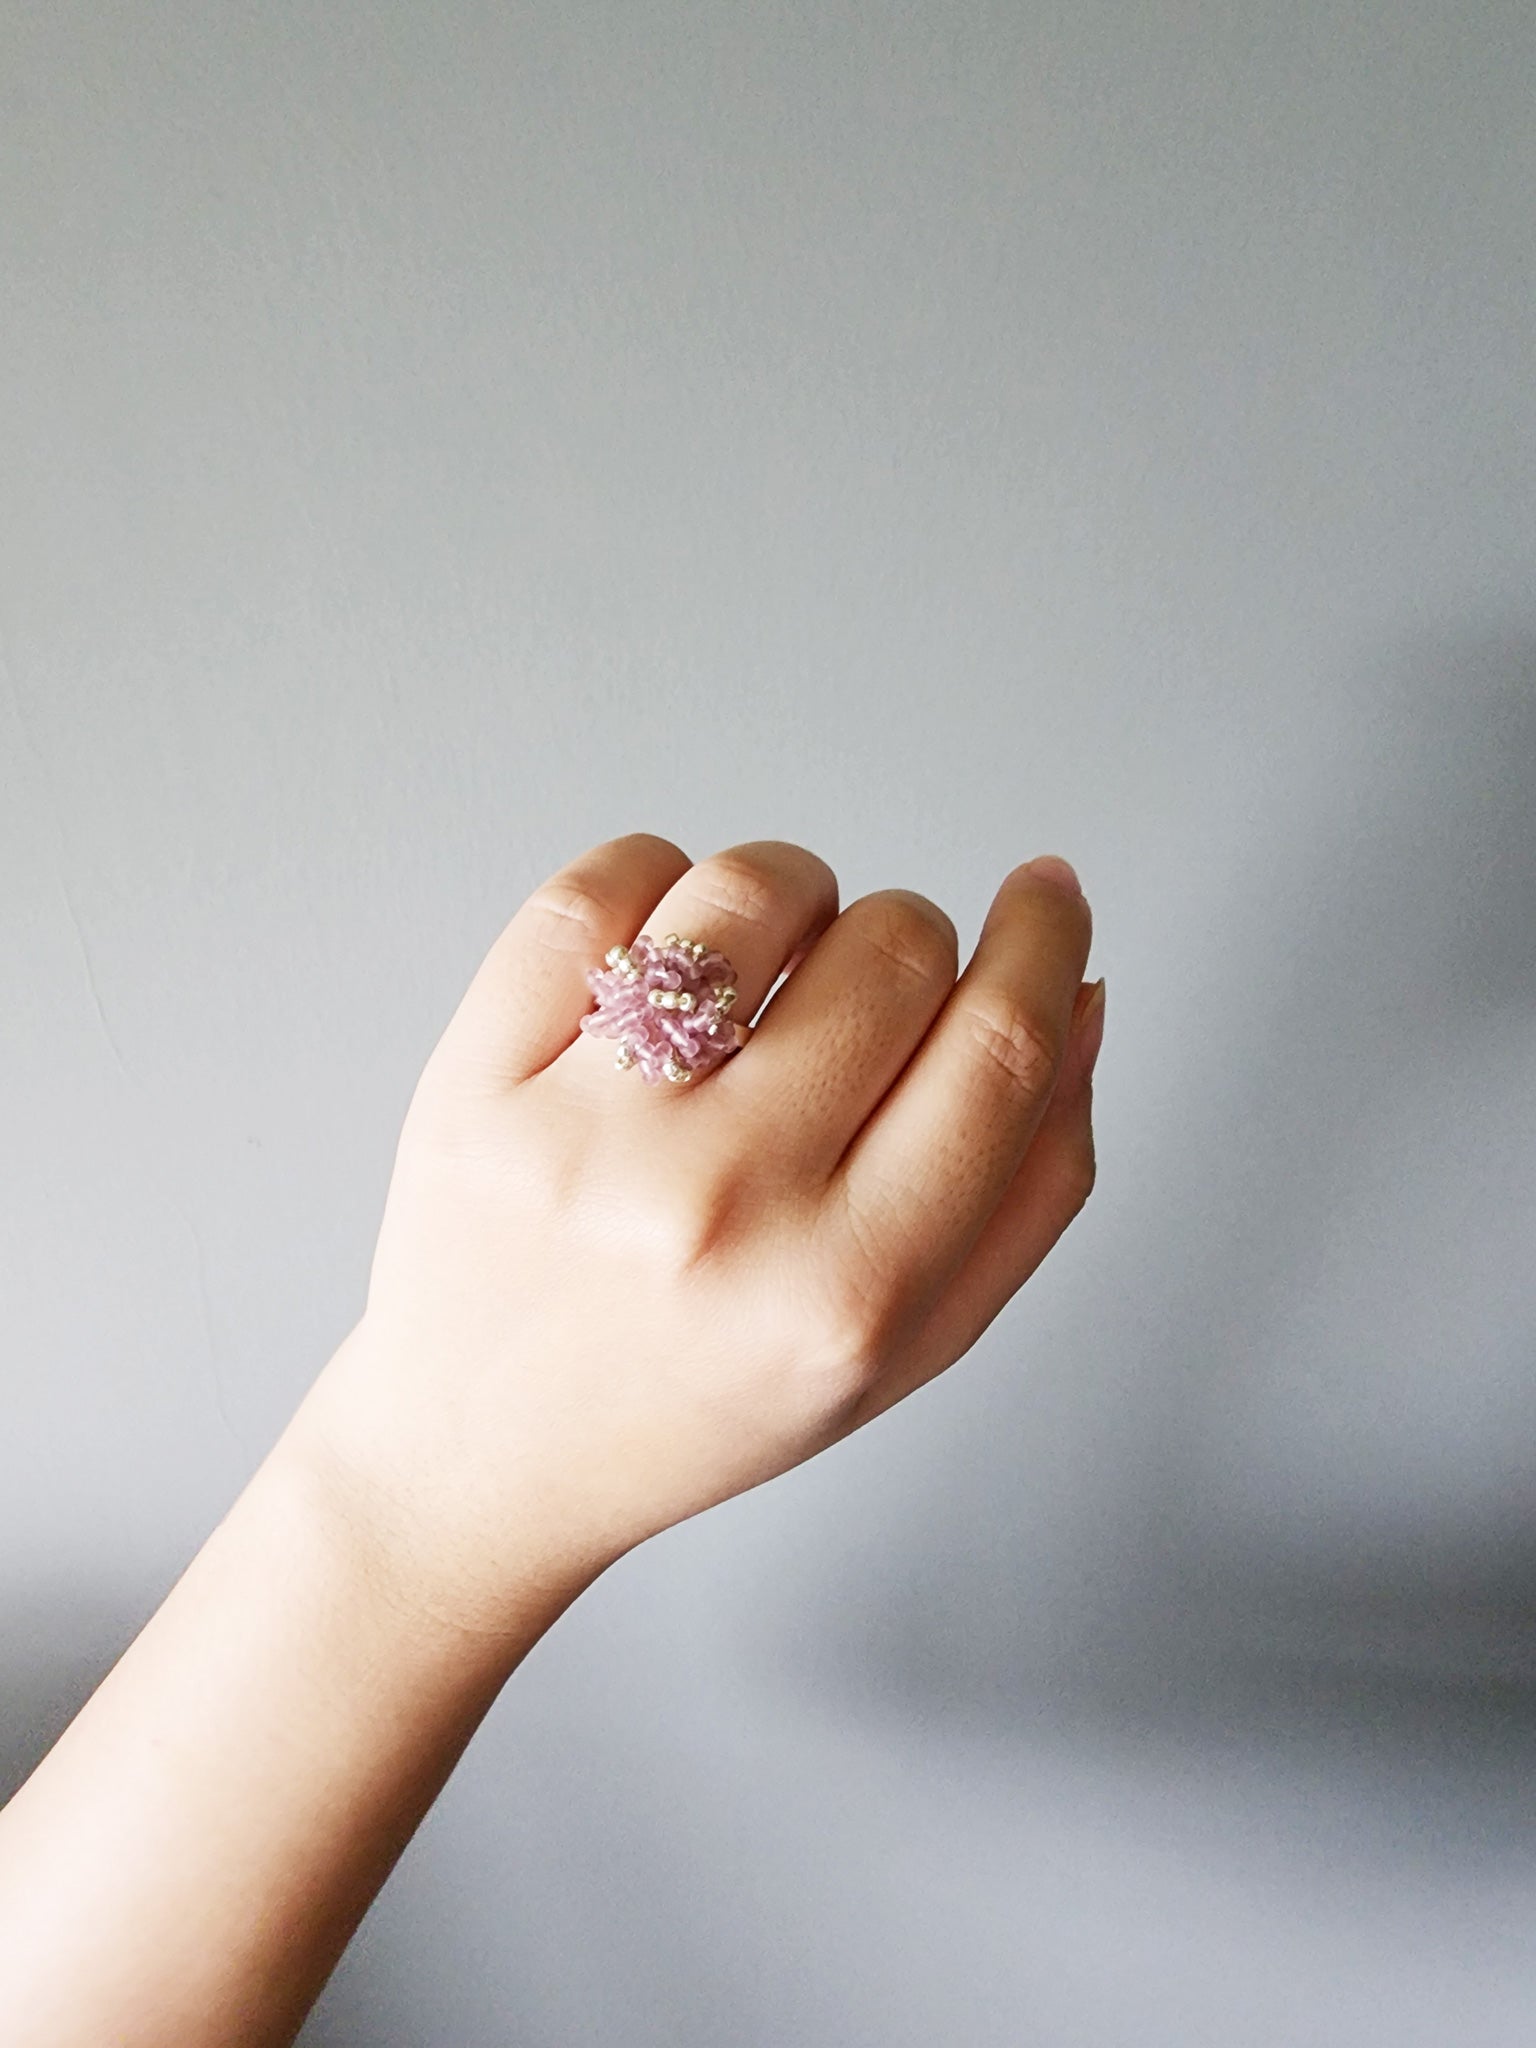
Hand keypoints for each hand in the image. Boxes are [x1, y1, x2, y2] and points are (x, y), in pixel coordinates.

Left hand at [291, 834, 1102, 1635]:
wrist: (488, 1456)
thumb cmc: (708, 1393)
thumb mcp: (908, 1344)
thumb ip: (1029, 1185)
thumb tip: (1077, 993)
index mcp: (852, 1292)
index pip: (998, 1047)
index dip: (1044, 940)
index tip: (1047, 893)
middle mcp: (722, 1208)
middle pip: (894, 951)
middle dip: (910, 941)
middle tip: (864, 999)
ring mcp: (585, 1139)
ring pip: (751, 891)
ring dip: (789, 900)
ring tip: (760, 975)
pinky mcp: (477, 1081)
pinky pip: (601, 886)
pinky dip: (655, 885)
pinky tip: (659, 960)